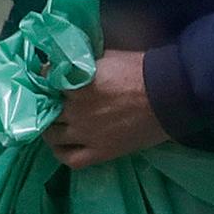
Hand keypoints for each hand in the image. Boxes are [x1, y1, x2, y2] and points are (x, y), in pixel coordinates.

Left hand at [44, 50, 168, 167]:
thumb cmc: (140, 69)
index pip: (45, 78)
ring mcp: (86, 134)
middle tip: (52, 99)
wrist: (168, 95)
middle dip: (46, 102)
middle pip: (46, 109)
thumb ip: (81, 59)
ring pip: (52, 135)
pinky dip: (61, 153)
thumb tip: (65, 58)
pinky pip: (70, 159)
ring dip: (50, 127)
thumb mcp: (105, 55)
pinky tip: (61, 145)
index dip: (45, 76)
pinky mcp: (100, 152)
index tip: (49, 75)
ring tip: (55, 122)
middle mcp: (75, 110)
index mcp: (75, 83)